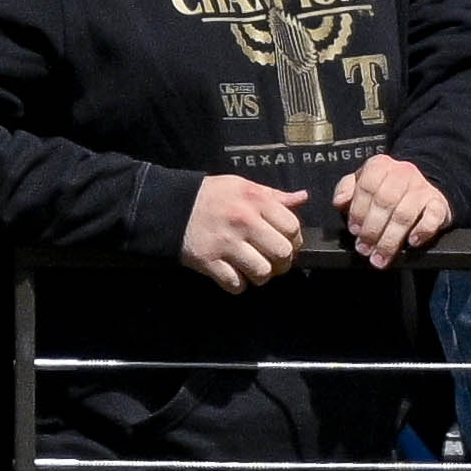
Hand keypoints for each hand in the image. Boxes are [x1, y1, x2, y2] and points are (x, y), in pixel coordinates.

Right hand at [177, 169, 306, 288]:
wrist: (168, 205)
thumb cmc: (211, 196)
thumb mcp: (242, 186)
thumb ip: (273, 196)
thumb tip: (302, 197)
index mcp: (254, 201)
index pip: (293, 228)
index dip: (293, 239)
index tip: (283, 240)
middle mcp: (242, 221)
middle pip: (282, 254)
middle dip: (281, 261)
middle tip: (270, 258)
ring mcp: (225, 243)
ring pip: (262, 273)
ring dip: (260, 275)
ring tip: (251, 266)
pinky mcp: (208, 261)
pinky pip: (236, 284)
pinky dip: (237, 283)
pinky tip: (233, 272)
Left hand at [332, 152, 453, 268]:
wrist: (424, 186)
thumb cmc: (389, 189)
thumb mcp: (363, 183)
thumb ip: (348, 190)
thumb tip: (340, 203)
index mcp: (380, 165)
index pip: (367, 187)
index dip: (358, 211)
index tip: (354, 231)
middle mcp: (402, 173)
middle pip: (385, 202)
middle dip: (373, 230)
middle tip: (365, 249)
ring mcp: (423, 188)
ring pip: (405, 215)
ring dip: (392, 239)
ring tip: (381, 256)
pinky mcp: (439, 203)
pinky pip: (432, 218)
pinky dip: (422, 231)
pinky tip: (412, 243)